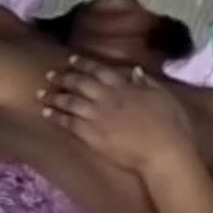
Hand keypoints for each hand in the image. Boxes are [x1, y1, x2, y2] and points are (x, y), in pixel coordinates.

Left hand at [39, 55, 196, 174]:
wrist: (164, 152)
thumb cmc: (171, 125)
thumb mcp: (163, 96)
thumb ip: (147, 82)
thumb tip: (135, 71)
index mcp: (125, 86)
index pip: (99, 70)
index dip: (84, 64)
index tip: (72, 60)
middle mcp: (107, 97)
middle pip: (80, 83)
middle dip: (64, 77)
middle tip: (51, 74)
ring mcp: (97, 116)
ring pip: (70, 102)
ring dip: (55, 96)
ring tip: (41, 93)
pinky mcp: (92, 136)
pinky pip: (69, 123)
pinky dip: (56, 116)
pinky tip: (46, 113)